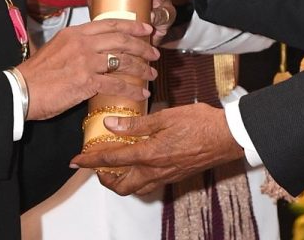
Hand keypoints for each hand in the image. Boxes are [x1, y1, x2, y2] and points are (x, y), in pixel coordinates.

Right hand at [16, 19, 158, 120]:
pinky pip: (117, 83)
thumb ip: (75, 47)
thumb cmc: (36, 74)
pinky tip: (141, 92)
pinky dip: (132, 88)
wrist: (21, 91)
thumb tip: (94, 52)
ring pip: (123, 60)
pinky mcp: (86, 81)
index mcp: (75, 33)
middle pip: (121, 39)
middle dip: (142, 46)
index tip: (146, 28)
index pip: (109, 24)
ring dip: (141, 67)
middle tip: (154, 52)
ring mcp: (85, 61)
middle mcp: (82, 43)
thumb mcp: (55, 49)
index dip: (131, 25)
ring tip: (152, 73)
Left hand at [71, 103, 243, 195]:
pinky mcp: (175, 176)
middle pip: (121, 186)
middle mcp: (156, 171)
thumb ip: (136, 124)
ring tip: (115, 165)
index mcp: (150, 154)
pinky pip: (150, 184)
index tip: (76, 160)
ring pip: (136, 188)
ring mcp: (166, 176)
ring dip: (120, 181)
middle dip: (104, 179)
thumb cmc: (200, 123)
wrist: (227, 137)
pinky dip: (137, 178)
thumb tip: (111, 125)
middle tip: (96, 165)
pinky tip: (140, 162)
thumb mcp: (165, 116)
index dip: (90, 161)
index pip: (111, 161)